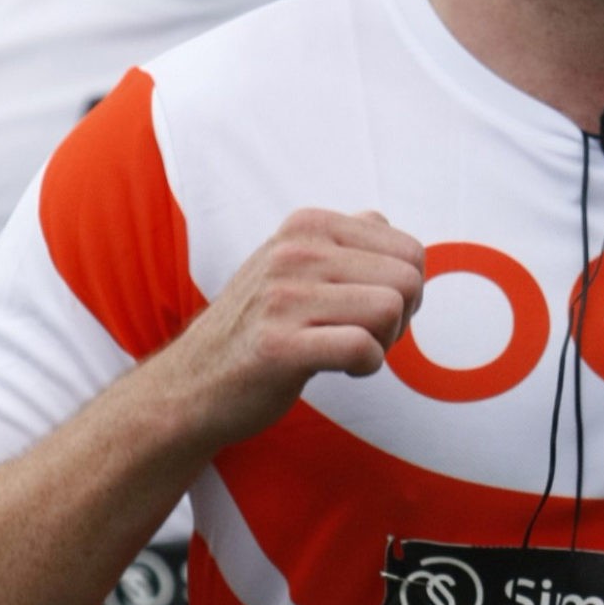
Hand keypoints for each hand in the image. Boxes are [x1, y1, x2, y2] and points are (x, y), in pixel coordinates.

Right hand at [151, 209, 424, 454]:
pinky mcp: (278, 345)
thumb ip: (341, 241)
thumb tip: (385, 222)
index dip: (405, 291)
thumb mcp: (294, 266)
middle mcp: (295, 250)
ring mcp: (283, 296)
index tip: (369, 311)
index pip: (410, 251)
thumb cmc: (260, 327)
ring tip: (347, 351)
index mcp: (307, 225)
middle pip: (408, 280)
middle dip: (401, 318)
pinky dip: (365, 366)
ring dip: (383, 343)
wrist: (194, 382)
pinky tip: (340, 369)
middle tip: (363, 335)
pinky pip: (361, 347)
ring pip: (390, 310)